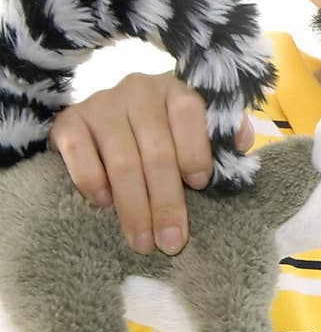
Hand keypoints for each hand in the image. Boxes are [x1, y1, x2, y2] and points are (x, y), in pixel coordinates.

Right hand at [48, 71, 253, 254]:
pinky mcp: (68, 120)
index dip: (196, 149)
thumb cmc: (165, 133)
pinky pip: (78, 151)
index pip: (188, 111)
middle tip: (171, 241)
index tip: (200, 184)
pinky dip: (91, 180)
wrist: (107, 119)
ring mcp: (101, 104)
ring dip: (133, 207)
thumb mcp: (199, 129)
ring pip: (121, 160)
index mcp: (175, 89)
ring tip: (143, 242)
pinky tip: (103, 203)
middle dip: (166, 201)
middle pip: (156, 150)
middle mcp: (138, 90)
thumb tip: (240, 143)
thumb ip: (223, 135)